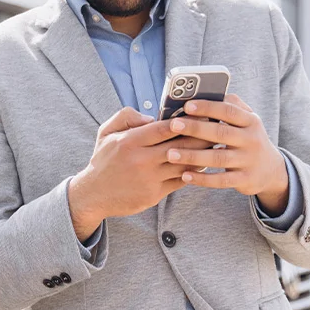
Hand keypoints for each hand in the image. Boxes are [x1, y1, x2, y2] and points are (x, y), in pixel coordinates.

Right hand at [68, 107, 213, 239]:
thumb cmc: (103, 161)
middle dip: (200, 136)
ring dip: (202, 155)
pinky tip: (202, 164)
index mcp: (130, 142)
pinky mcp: (155, 194)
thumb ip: (126, 116)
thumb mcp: (106, 132)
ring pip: (184, 165)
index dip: (184, 120)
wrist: (93, 195)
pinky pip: (180, 181)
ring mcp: (149, 179)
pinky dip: (193, 172)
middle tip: (216, 128)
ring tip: (215, 146)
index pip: (163, 128)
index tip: (200, 114)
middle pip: (179, 146)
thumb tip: (151, 116)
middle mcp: (141, 160)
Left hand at [163, 94, 289, 212]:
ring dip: (193, 156)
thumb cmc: (249, 139)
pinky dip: (202, 179)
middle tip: (173, 125)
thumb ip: (231, 106)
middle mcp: (251, 139)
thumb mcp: (248, 121)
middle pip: (221, 133)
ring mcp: (248, 161)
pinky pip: (221, 180)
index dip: (208, 107)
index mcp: (250, 121)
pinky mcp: (245, 179)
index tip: (187, 106)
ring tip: (170, 154)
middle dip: (195, 129)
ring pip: (218, 158)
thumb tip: (208, 92)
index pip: (228, 111)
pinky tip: (185, 175)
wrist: (271, 170)